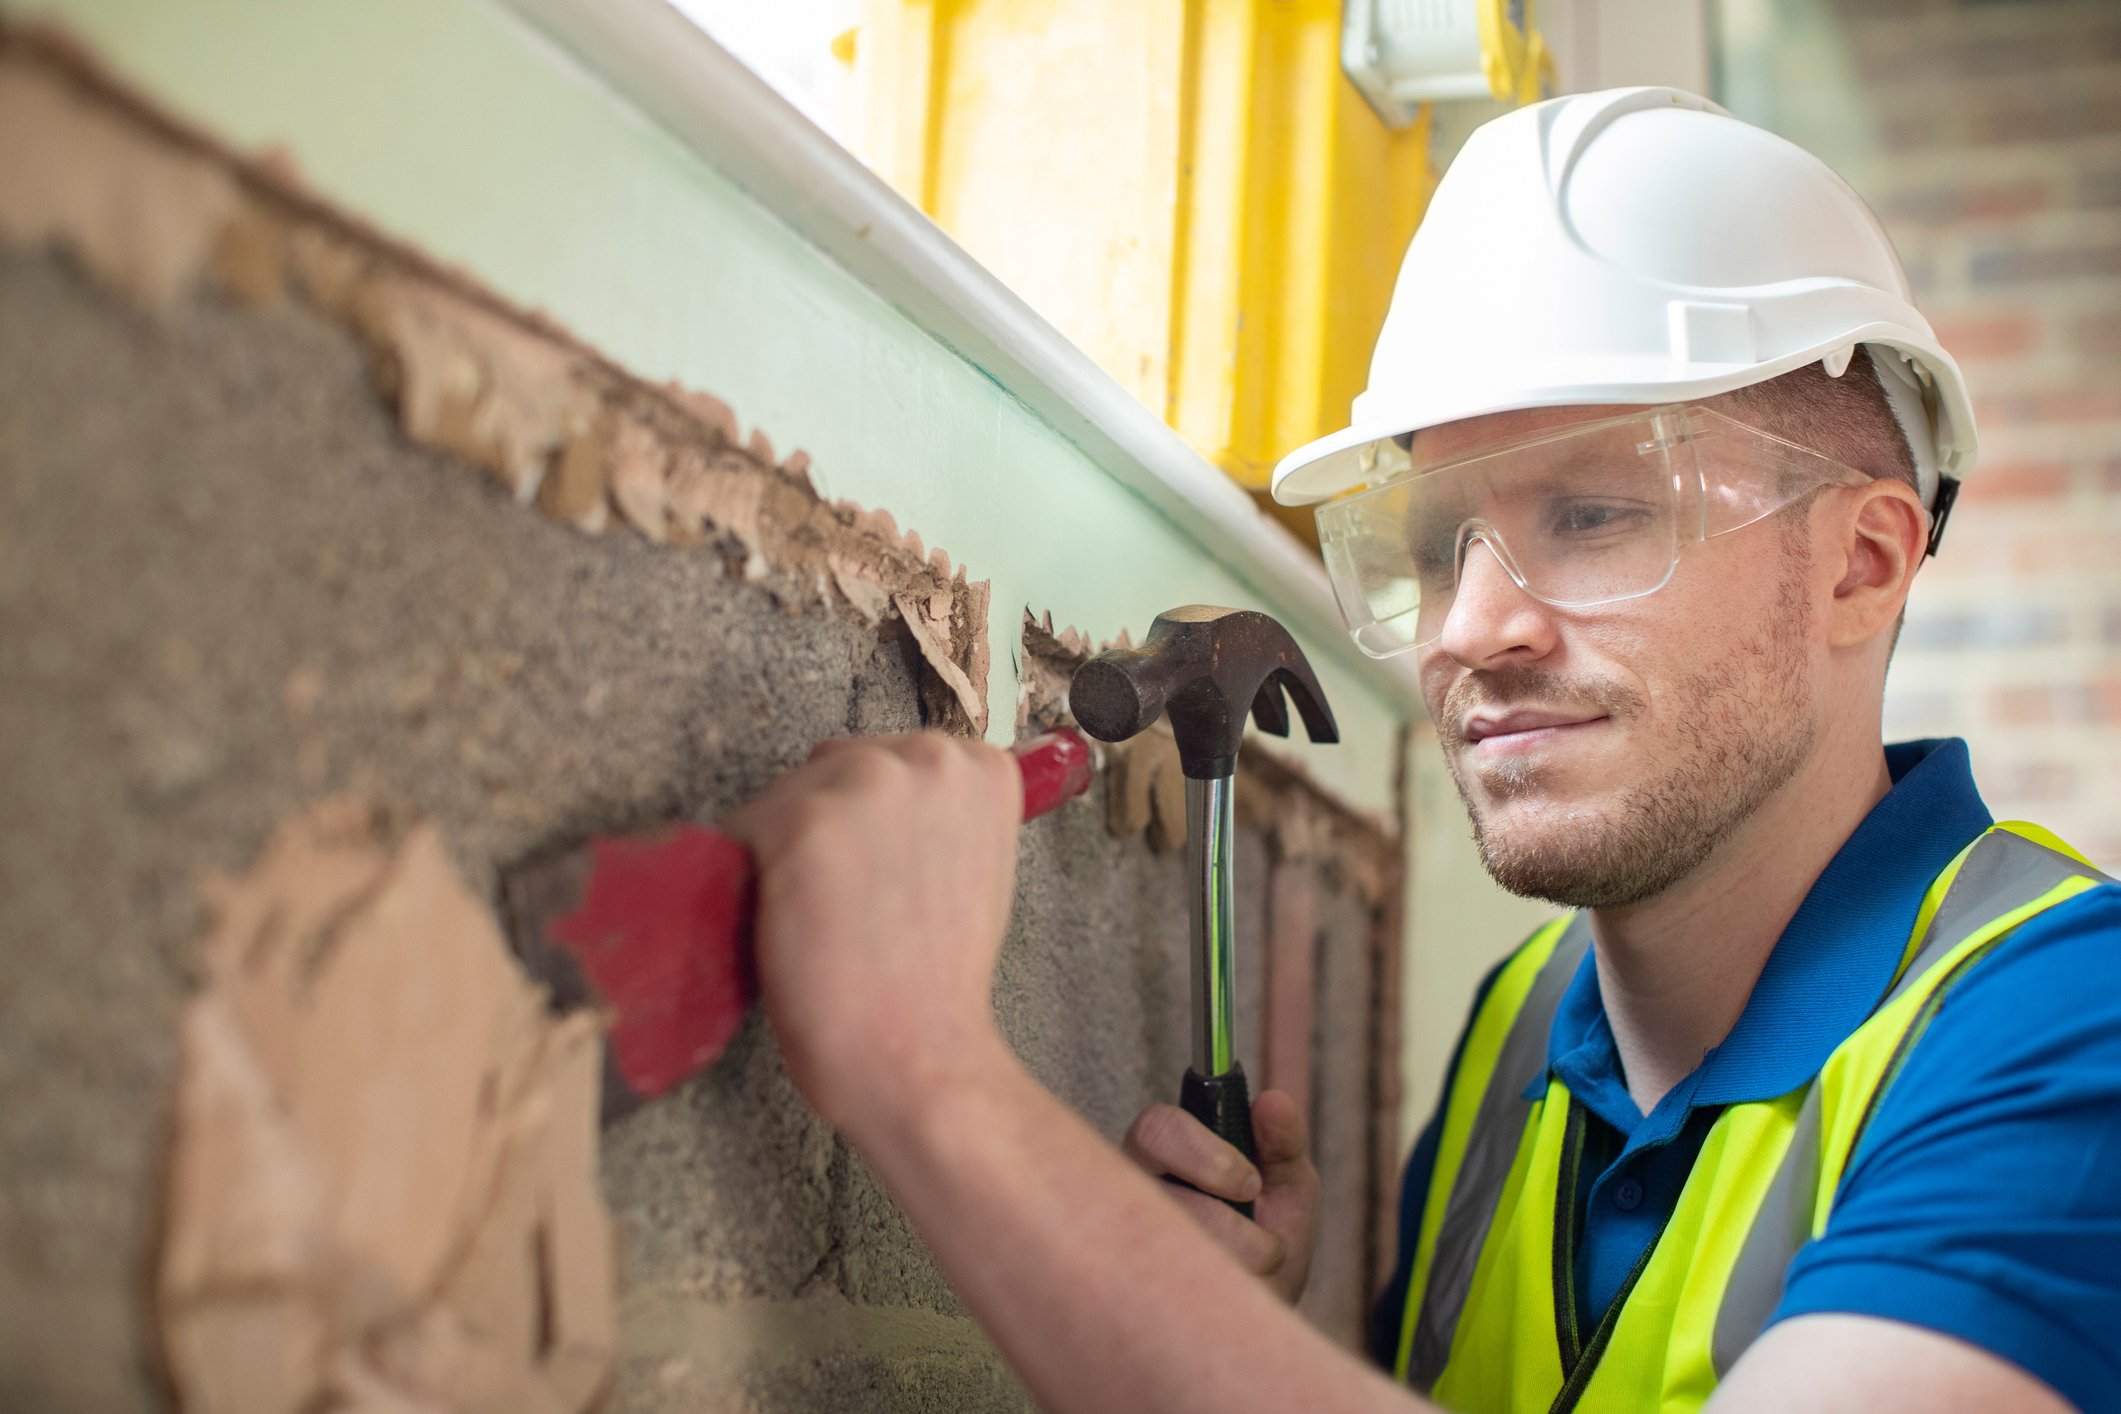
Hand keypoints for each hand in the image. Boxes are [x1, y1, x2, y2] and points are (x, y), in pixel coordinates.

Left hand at [726, 733, 1023, 1136]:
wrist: (917, 1056)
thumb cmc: (936, 981)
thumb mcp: (974, 868)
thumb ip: (939, 817)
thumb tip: (878, 800)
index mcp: (979, 767)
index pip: (889, 757)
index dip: (871, 819)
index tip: (874, 869)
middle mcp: (929, 758)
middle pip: (833, 767)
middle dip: (824, 826)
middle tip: (840, 904)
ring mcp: (866, 786)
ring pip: (785, 795)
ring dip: (781, 850)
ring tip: (816, 919)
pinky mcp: (804, 823)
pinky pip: (743, 829)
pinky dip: (746, 875)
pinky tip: (782, 923)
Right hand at [1122, 1089, 1320, 1302]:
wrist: (1259, 1320)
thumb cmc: (1267, 1238)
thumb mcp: (1287, 1186)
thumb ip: (1283, 1143)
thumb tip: (1272, 1101)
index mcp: (1166, 1156)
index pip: (1156, 1129)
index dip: (1202, 1152)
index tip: (1250, 1183)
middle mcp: (1133, 1194)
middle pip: (1149, 1191)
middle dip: (1216, 1214)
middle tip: (1258, 1241)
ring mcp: (1125, 1245)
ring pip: (1166, 1243)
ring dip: (1232, 1263)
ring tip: (1254, 1275)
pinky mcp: (1132, 1293)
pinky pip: (1170, 1292)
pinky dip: (1221, 1298)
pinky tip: (1232, 1300)